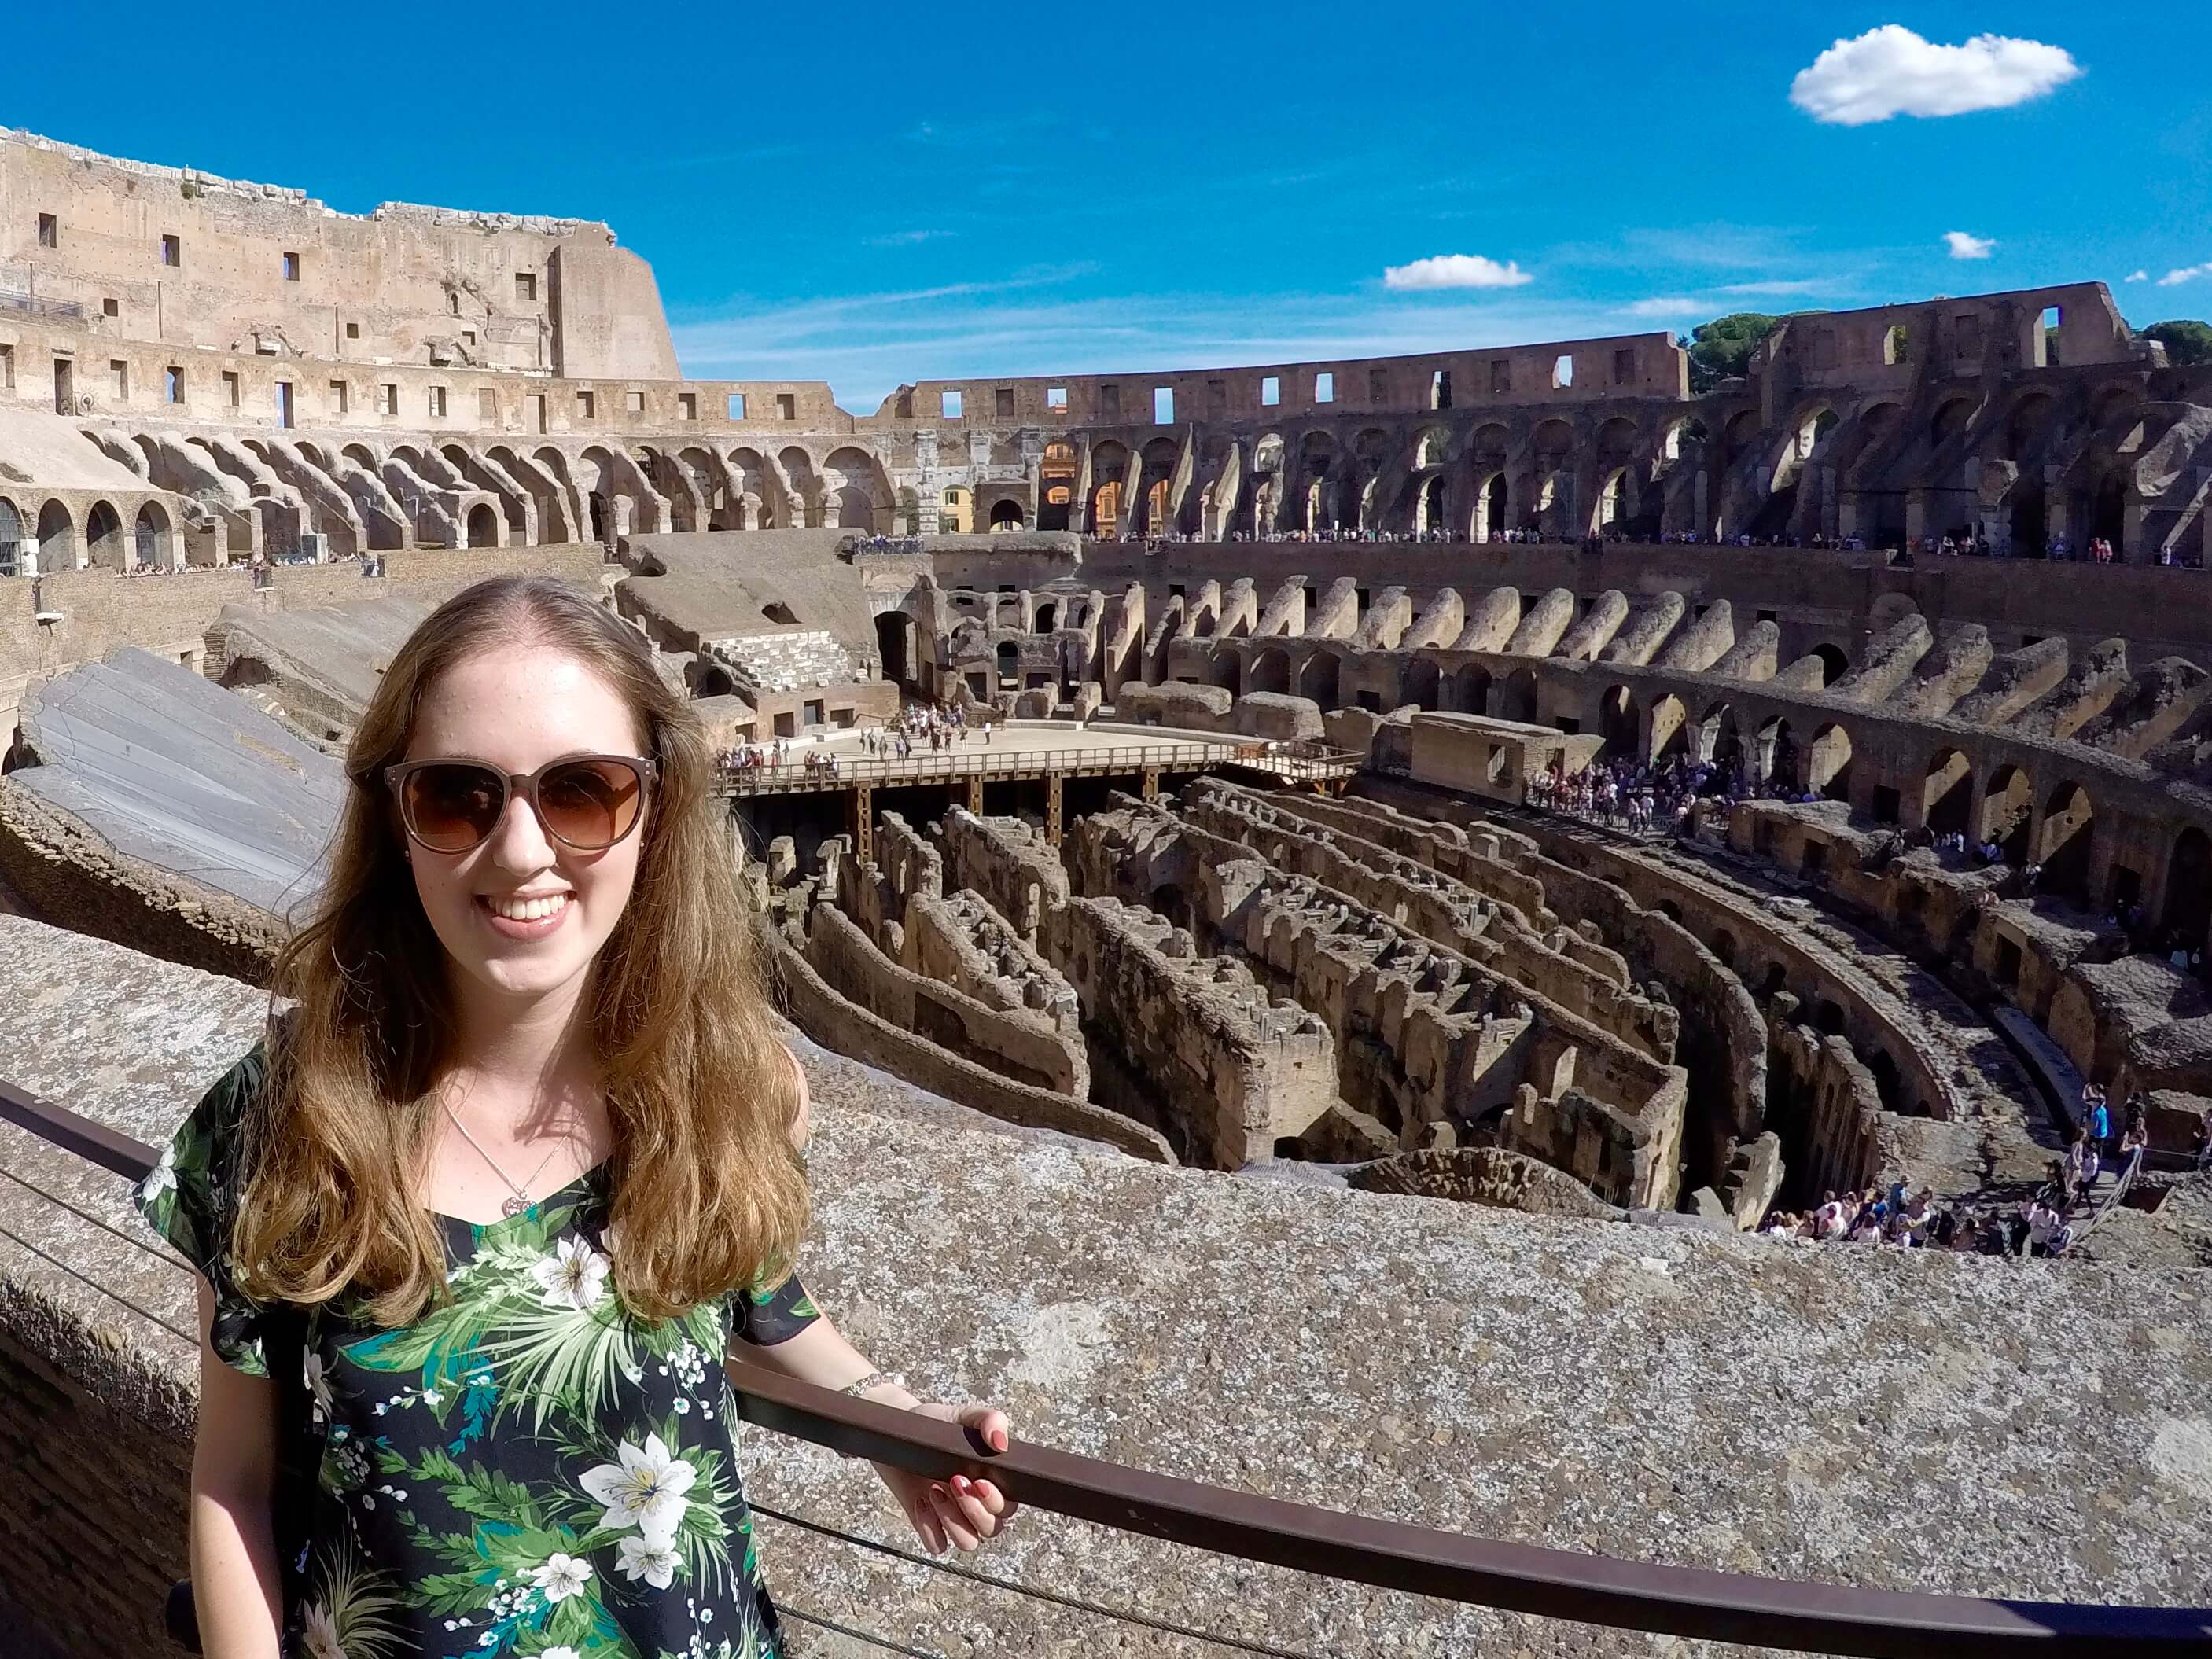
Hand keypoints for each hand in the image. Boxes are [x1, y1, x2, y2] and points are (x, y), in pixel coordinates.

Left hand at [872, 1401, 1016, 1553]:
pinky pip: (937, 1545)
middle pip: (991, 1529)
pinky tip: (921, 1502)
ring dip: (953, 1521)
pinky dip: (930, 1530)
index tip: (978, 1481)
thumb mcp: (965, 1416)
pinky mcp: (928, 1523)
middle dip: (974, 1509)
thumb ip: (990, 1419)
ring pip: (968, 1542)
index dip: (995, 1501)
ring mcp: (952, 1516)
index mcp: (992, 1482)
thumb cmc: (935, 1424)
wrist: (897, 1431)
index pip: (1008, 1507)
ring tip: (935, 1491)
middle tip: (954, 1480)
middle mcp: (975, 1504)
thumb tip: (1001, 1443)